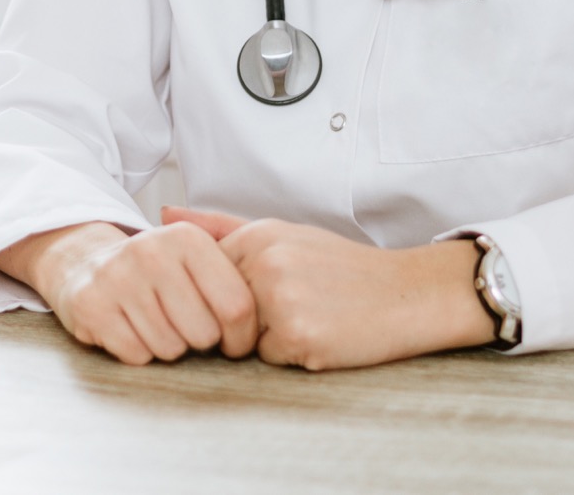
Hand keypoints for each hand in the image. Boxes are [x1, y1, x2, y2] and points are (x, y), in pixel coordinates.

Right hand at [0, 219, 259, 364]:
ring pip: (170, 348)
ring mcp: (119, 277)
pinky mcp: (93, 305)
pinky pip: (136, 354)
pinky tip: (129, 328)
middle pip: (204, 333)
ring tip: (155, 323)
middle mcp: (152, 251)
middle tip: (184, 327)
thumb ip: (235, 275)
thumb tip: (275, 314)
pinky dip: (138, 352)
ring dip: (167, 347)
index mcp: (187, 238)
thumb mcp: (194, 255)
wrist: (84, 262)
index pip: (238, 306)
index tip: (233, 342)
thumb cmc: (155, 269)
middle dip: (199, 341)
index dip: (241, 337)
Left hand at [164, 208, 492, 370]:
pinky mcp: (298, 335)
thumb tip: (165, 213)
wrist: (407, 293)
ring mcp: (280, 298)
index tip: (267, 291)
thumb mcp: (285, 235)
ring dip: (270, 339)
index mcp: (258, 235)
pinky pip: (271, 359)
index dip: (230, 294)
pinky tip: (324, 334)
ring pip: (242, 339)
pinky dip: (293, 355)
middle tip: (298, 305)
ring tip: (312, 316)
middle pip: (221, 311)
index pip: (206, 277)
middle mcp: (265, 262)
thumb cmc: (344, 269)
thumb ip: (220, 227)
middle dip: (247, 319)